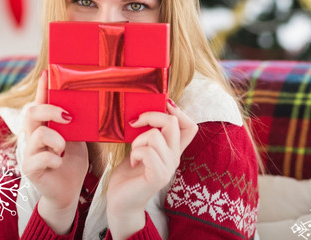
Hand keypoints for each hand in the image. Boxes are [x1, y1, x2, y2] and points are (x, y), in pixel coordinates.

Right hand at [21, 69, 88, 233]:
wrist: (69, 191)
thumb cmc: (72, 162)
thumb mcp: (78, 138)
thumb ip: (76, 124)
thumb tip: (90, 103)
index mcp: (45, 126)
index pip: (41, 103)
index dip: (43, 88)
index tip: (48, 72)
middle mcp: (33, 136)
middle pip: (32, 113)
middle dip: (50, 111)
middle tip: (68, 117)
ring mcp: (29, 152)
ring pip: (38, 135)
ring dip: (57, 140)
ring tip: (64, 149)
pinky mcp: (30, 169)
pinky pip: (41, 158)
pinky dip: (55, 159)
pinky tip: (60, 163)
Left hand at [106, 100, 197, 238]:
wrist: (120, 201)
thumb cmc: (129, 173)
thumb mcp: (141, 147)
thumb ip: (149, 133)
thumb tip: (148, 109)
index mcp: (172, 150)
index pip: (190, 126)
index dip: (178, 112)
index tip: (160, 108)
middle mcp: (174, 158)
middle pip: (174, 123)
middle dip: (152, 116)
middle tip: (136, 123)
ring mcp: (168, 168)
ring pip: (155, 136)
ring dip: (138, 140)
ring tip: (134, 152)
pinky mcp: (158, 177)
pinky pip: (148, 152)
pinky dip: (136, 153)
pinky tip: (134, 162)